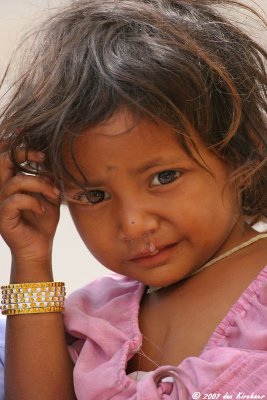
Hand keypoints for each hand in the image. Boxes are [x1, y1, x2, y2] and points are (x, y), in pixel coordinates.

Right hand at [0, 143, 59, 269]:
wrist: (39, 247)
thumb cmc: (43, 221)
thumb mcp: (48, 195)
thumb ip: (47, 179)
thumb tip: (51, 161)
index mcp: (11, 182)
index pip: (6, 157)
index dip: (17, 146)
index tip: (40, 147)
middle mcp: (2, 190)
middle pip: (3, 161)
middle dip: (24, 154)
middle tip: (42, 158)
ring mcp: (1, 203)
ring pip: (15, 181)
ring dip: (40, 184)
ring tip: (53, 194)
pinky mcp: (3, 216)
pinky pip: (16, 200)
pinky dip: (33, 202)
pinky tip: (42, 210)